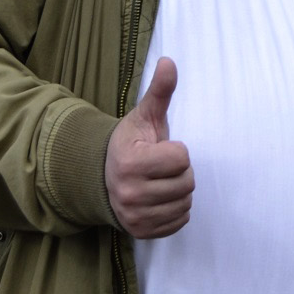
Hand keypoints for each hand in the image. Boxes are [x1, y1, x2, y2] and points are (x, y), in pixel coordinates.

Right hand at [105, 57, 193, 238]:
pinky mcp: (141, 232)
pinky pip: (180, 222)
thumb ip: (160, 91)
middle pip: (187, 182)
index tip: (158, 149)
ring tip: (160, 182)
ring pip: (186, 202)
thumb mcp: (145, 116)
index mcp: (130, 163)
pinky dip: (176, 209)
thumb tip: (169, 61)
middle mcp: (129, 193)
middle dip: (180, 171)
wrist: (105, 177)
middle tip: (161, 167)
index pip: (182, 157)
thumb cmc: (132, 143)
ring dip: (180, 190)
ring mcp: (134, 216)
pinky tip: (161, 198)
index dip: (177, 150)